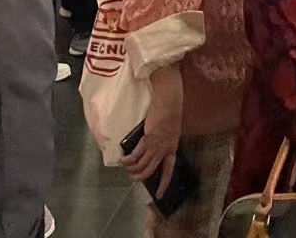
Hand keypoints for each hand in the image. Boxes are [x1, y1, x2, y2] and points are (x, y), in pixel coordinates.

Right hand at [122, 64, 183, 193]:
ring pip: (142, 165)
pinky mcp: (148, 139)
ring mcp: (156, 145)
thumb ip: (162, 139)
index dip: (163, 183)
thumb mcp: (169, 129)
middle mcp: (164, 149)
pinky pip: (136, 155)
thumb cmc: (169, 111)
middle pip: (151, 170)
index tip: (159, 194)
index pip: (169, 170)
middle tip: (132, 178)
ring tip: (126, 170)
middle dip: (140, 177)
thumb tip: (152, 146)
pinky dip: (128, 160)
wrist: (169, 100)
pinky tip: (123, 160)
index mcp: (172, 147)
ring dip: (132, 170)